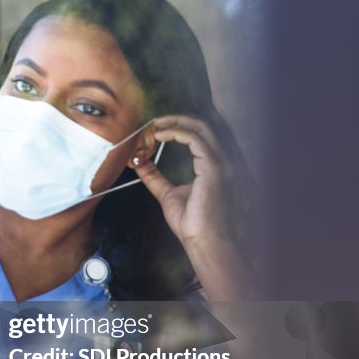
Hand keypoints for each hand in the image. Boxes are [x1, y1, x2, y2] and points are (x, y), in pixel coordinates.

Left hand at [132, 115, 231, 249]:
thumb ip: (154, 176)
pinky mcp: (213, 169)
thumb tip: (139, 162)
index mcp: (212, 167)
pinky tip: (160, 136)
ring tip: (155, 126)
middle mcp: (220, 162)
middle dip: (177, 119)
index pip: (198, 136)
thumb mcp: (166, 193)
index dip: (177, 128)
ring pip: (200, 129)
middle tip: (154, 121)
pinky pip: (195, 140)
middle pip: (202, 127)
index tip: (155, 129)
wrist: (202, 240)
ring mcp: (219, 164)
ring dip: (175, 123)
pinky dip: (176, 133)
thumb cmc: (191, 222)